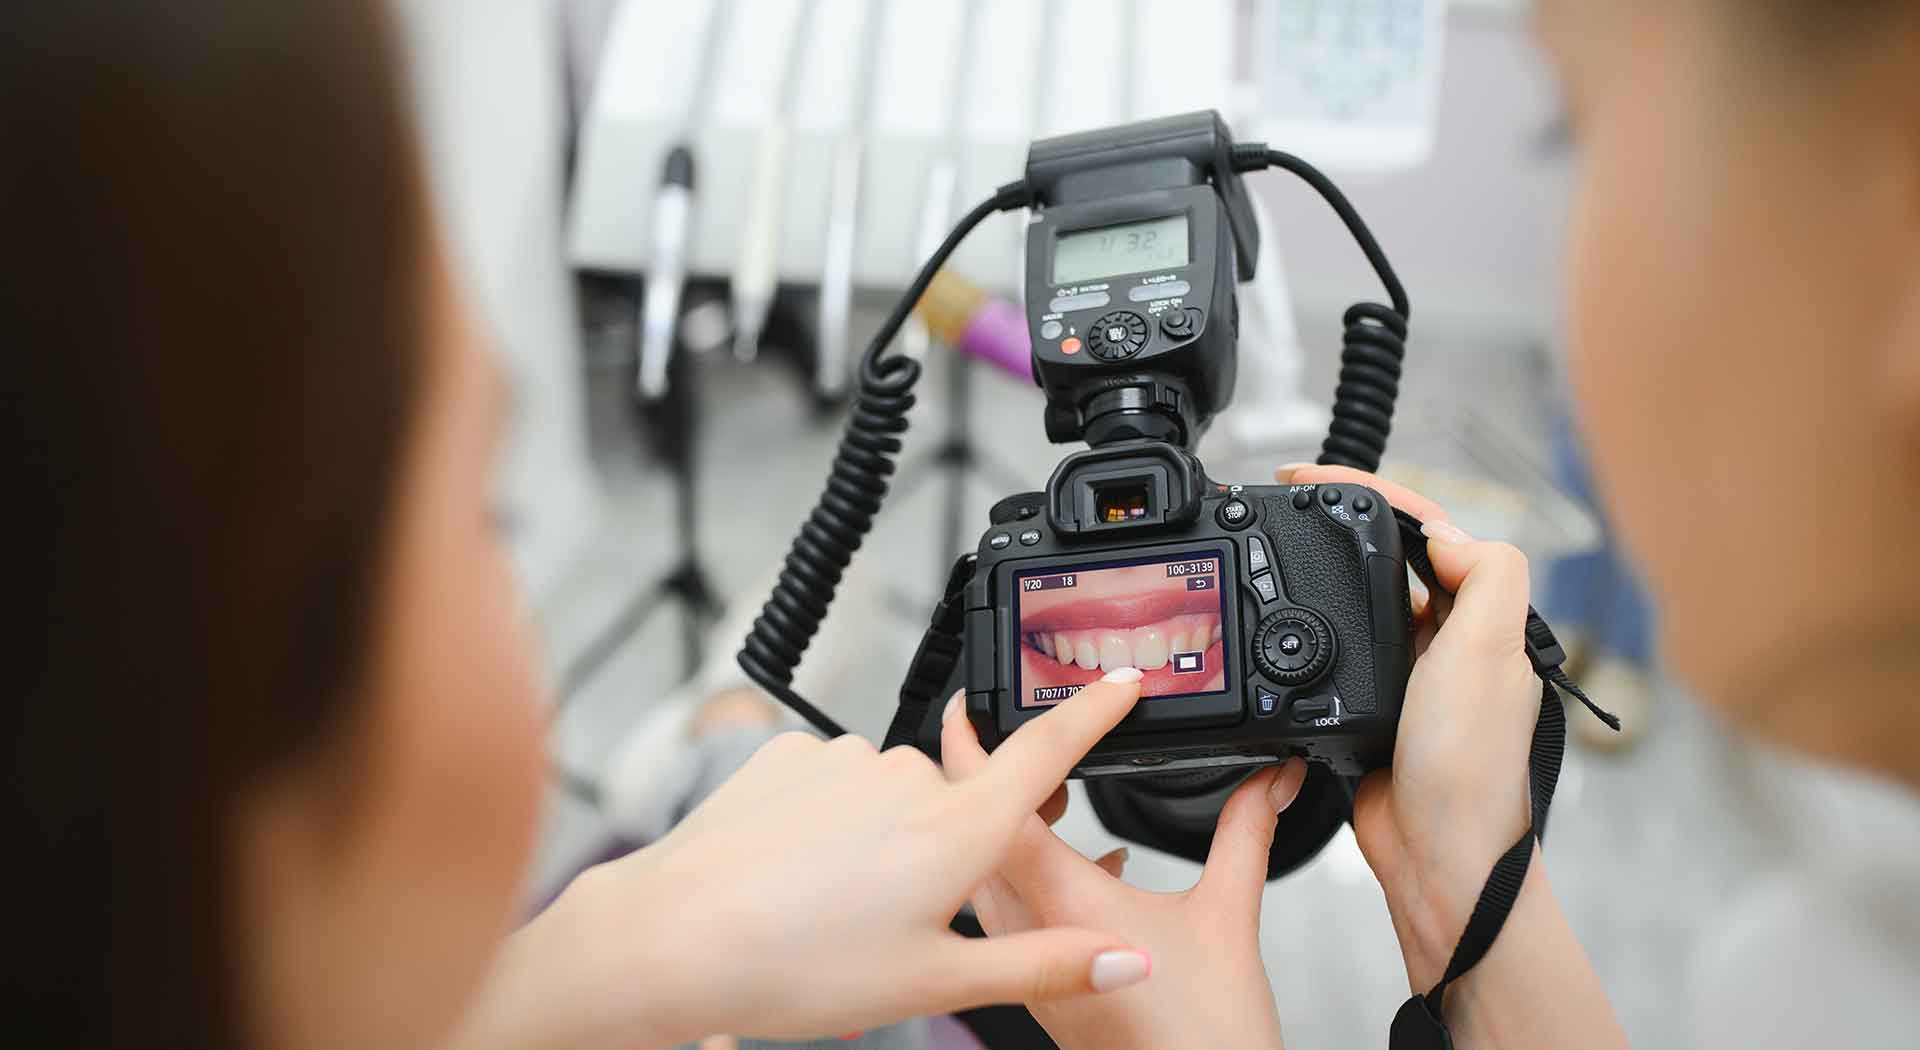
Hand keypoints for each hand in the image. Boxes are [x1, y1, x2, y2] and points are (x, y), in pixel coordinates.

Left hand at [453, 674, 1159, 1049]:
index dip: (1095, 712)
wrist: (671, 936)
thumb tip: (1127, 962)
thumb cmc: (797, 967)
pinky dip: (828, 822)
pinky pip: (834, 783)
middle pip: (958, 801)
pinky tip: (795, 871)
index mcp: (959, 829)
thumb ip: (1042, 964)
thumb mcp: (936, 982)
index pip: (1049, 752)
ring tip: (830, 908)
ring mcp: (846, 759)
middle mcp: (909, 776)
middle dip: (943, 850)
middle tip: (896, 922)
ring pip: (892, 797)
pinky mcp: (790, 753)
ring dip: (880, 840)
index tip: (1125, 678)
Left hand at [942, 678, 1306, 1049]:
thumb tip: (1267, 781)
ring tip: (1045, 792)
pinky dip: (1022, 871)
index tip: (989, 693)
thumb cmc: (1197, 1040)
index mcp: (1055, 894)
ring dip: (996, 822)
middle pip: (966, 825)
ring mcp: (1017, 960)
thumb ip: (1244, 834)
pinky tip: (1079, 864)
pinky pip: (999, 907)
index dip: (989, 729)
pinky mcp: (1029, 987)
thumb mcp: (1228, 917)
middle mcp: (1019, 924)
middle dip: (980, 768)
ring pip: (977, 868)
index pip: (995, 790)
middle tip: (1008, 728)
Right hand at [1278, 465, 1625, 1048]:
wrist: (1435, 856)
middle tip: (1284, 502)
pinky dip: (1309, 634)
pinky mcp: (1370, 711)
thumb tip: (1443, 531)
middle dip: (1341, 524)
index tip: (1312, 477)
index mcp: (1482, 616)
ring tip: (1276, 548)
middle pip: (1390, 558)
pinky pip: (1335, 656)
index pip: (1428, 529)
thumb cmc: (1467, 765)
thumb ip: (1485, 574)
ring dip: (1323, 575)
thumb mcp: (1488, 651)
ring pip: (1358, 604)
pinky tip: (1284, 629)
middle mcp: (1448, 641)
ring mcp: (1407, 676)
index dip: (1372, 493)